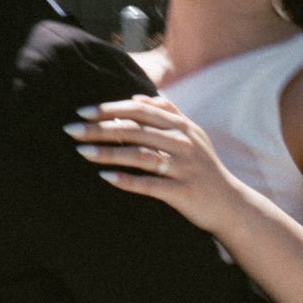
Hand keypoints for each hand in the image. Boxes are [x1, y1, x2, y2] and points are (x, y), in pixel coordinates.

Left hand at [64, 95, 240, 234]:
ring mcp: (184, 167)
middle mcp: (183, 142)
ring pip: (140, 155)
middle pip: (135, 131)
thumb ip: (168, 113)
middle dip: (100, 129)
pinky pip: (150, 184)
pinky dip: (126, 180)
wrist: (230, 205)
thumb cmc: (203, 168)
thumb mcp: (192, 135)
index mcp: (182, 126)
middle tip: (72, 130)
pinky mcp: (183, 191)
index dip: (110, 109)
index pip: (140, 110)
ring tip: (81, 152)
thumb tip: (137, 98)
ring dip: (108, 153)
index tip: (83, 111)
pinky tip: (105, 177)